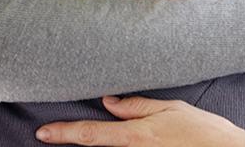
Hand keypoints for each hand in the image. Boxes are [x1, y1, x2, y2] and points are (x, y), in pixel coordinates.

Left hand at [35, 96, 244, 146]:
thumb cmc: (202, 130)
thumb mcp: (170, 109)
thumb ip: (137, 106)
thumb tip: (108, 101)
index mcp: (138, 135)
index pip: (93, 134)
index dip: (65, 133)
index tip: (42, 133)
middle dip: (71, 140)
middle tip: (48, 134)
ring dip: (93, 144)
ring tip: (72, 135)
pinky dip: (113, 145)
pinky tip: (104, 141)